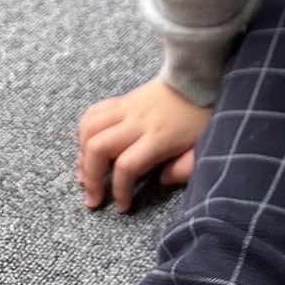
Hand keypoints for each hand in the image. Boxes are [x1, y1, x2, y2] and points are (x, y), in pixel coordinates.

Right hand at [78, 77, 212, 213]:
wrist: (198, 78)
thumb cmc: (202, 115)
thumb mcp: (202, 145)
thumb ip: (185, 168)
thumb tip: (162, 180)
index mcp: (159, 136)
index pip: (127, 166)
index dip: (119, 191)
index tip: (122, 207)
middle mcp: (137, 121)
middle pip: (98, 147)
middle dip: (91, 177)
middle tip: (94, 198)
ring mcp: (127, 107)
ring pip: (89, 128)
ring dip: (81, 154)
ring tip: (86, 174)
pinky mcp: (123, 99)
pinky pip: (94, 112)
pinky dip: (84, 132)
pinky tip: (87, 147)